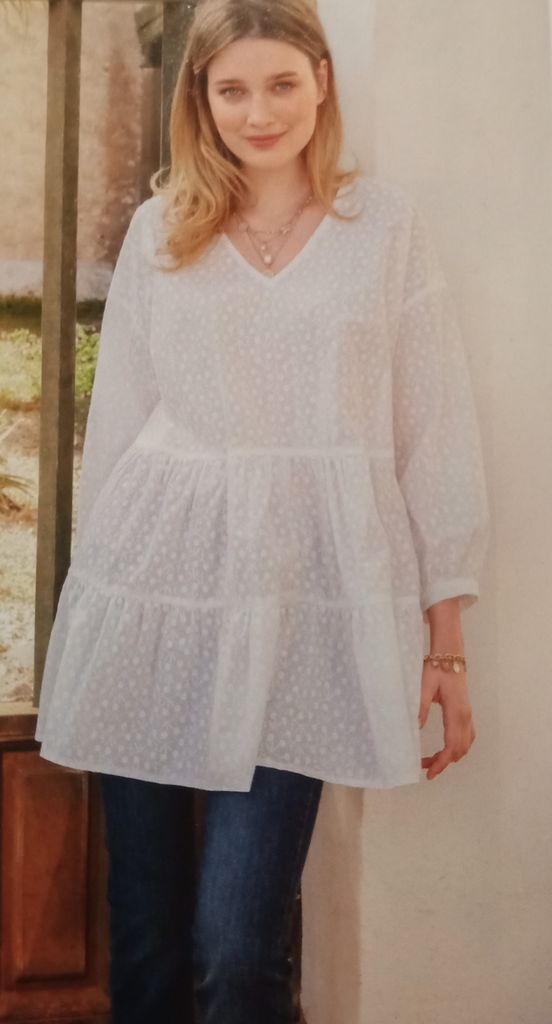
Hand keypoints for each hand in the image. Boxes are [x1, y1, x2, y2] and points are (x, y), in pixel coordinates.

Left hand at [418, 661, 475, 779]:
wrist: (450, 655)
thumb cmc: (436, 669)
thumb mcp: (423, 687)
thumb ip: (420, 708)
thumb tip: (415, 729)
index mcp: (456, 713)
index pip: (451, 746)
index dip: (441, 762)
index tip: (429, 773)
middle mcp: (466, 717)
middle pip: (459, 750)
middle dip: (443, 762)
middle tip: (424, 767)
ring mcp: (468, 715)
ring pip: (465, 745)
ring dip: (450, 756)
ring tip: (432, 760)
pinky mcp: (466, 713)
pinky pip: (467, 737)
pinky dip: (457, 748)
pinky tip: (446, 750)